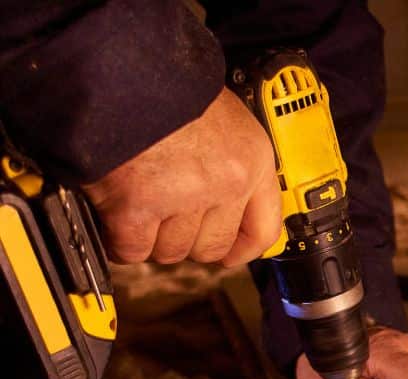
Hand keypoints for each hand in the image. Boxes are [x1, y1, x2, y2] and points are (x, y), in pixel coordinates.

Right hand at [83, 88, 280, 267]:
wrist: (113, 64)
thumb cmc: (163, 84)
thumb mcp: (221, 117)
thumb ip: (229, 162)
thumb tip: (227, 209)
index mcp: (251, 159)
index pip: (264, 230)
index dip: (243, 249)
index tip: (229, 254)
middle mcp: (226, 182)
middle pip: (211, 248)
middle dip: (186, 240)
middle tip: (164, 217)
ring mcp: (183, 196)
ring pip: (171, 251)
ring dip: (150, 237)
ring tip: (136, 203)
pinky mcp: (137, 206)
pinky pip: (133, 248)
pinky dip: (118, 240)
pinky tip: (114, 217)